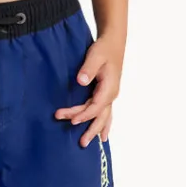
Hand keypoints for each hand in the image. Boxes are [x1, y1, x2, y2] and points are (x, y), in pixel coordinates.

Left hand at [54, 32, 122, 146]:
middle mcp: (111, 94)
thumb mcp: (95, 56)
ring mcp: (110, 95)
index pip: (95, 107)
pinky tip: (103, 136)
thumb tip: (81, 82)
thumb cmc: (104, 49)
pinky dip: (104, 124)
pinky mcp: (107, 93)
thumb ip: (88, 69)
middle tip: (80, 144)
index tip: (72, 120)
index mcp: (109, 88)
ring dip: (95, 130)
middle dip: (90, 129)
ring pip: (103, 117)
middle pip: (100, 116)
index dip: (84, 115)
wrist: (113, 43)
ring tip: (87, 143)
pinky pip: (105, 113)